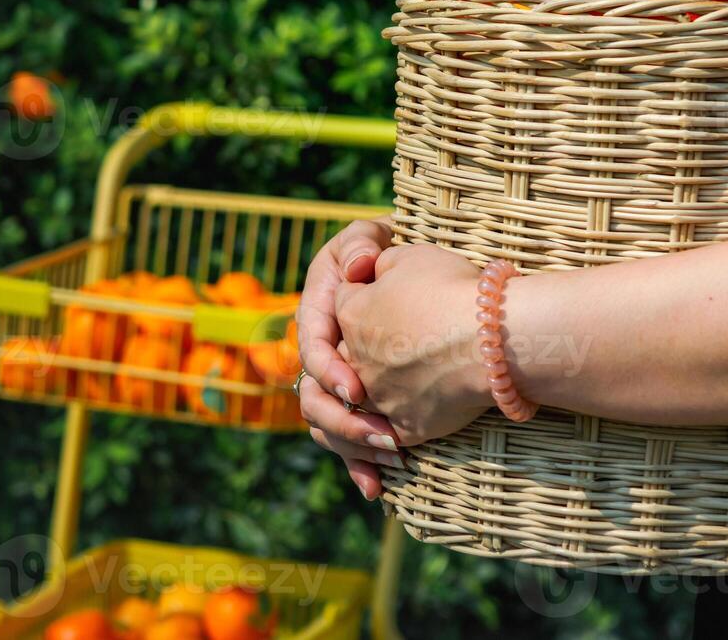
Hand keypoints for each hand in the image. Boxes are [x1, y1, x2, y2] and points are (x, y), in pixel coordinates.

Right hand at [296, 218, 400, 499]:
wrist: (413, 272)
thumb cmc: (391, 252)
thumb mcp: (373, 237)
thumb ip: (361, 244)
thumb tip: (358, 265)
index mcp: (319, 314)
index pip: (314, 346)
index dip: (330, 370)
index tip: (357, 390)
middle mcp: (324, 351)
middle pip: (315, 397)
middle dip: (344, 422)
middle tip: (381, 437)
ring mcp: (339, 380)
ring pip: (328, 426)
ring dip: (353, 449)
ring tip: (389, 463)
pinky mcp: (360, 403)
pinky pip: (349, 441)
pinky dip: (361, 465)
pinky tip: (377, 489)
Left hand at [336, 244, 490, 445]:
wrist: (494, 339)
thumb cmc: (454, 291)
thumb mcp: (410, 256)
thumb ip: (379, 263)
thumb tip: (372, 272)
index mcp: (351, 315)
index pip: (345, 301)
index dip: (368, 294)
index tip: (395, 295)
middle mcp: (356, 360)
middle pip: (348, 351)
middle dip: (365, 344)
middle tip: (398, 337)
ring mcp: (380, 397)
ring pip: (364, 396)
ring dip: (377, 388)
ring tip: (402, 381)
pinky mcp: (406, 426)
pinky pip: (390, 432)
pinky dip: (397, 427)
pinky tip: (412, 418)